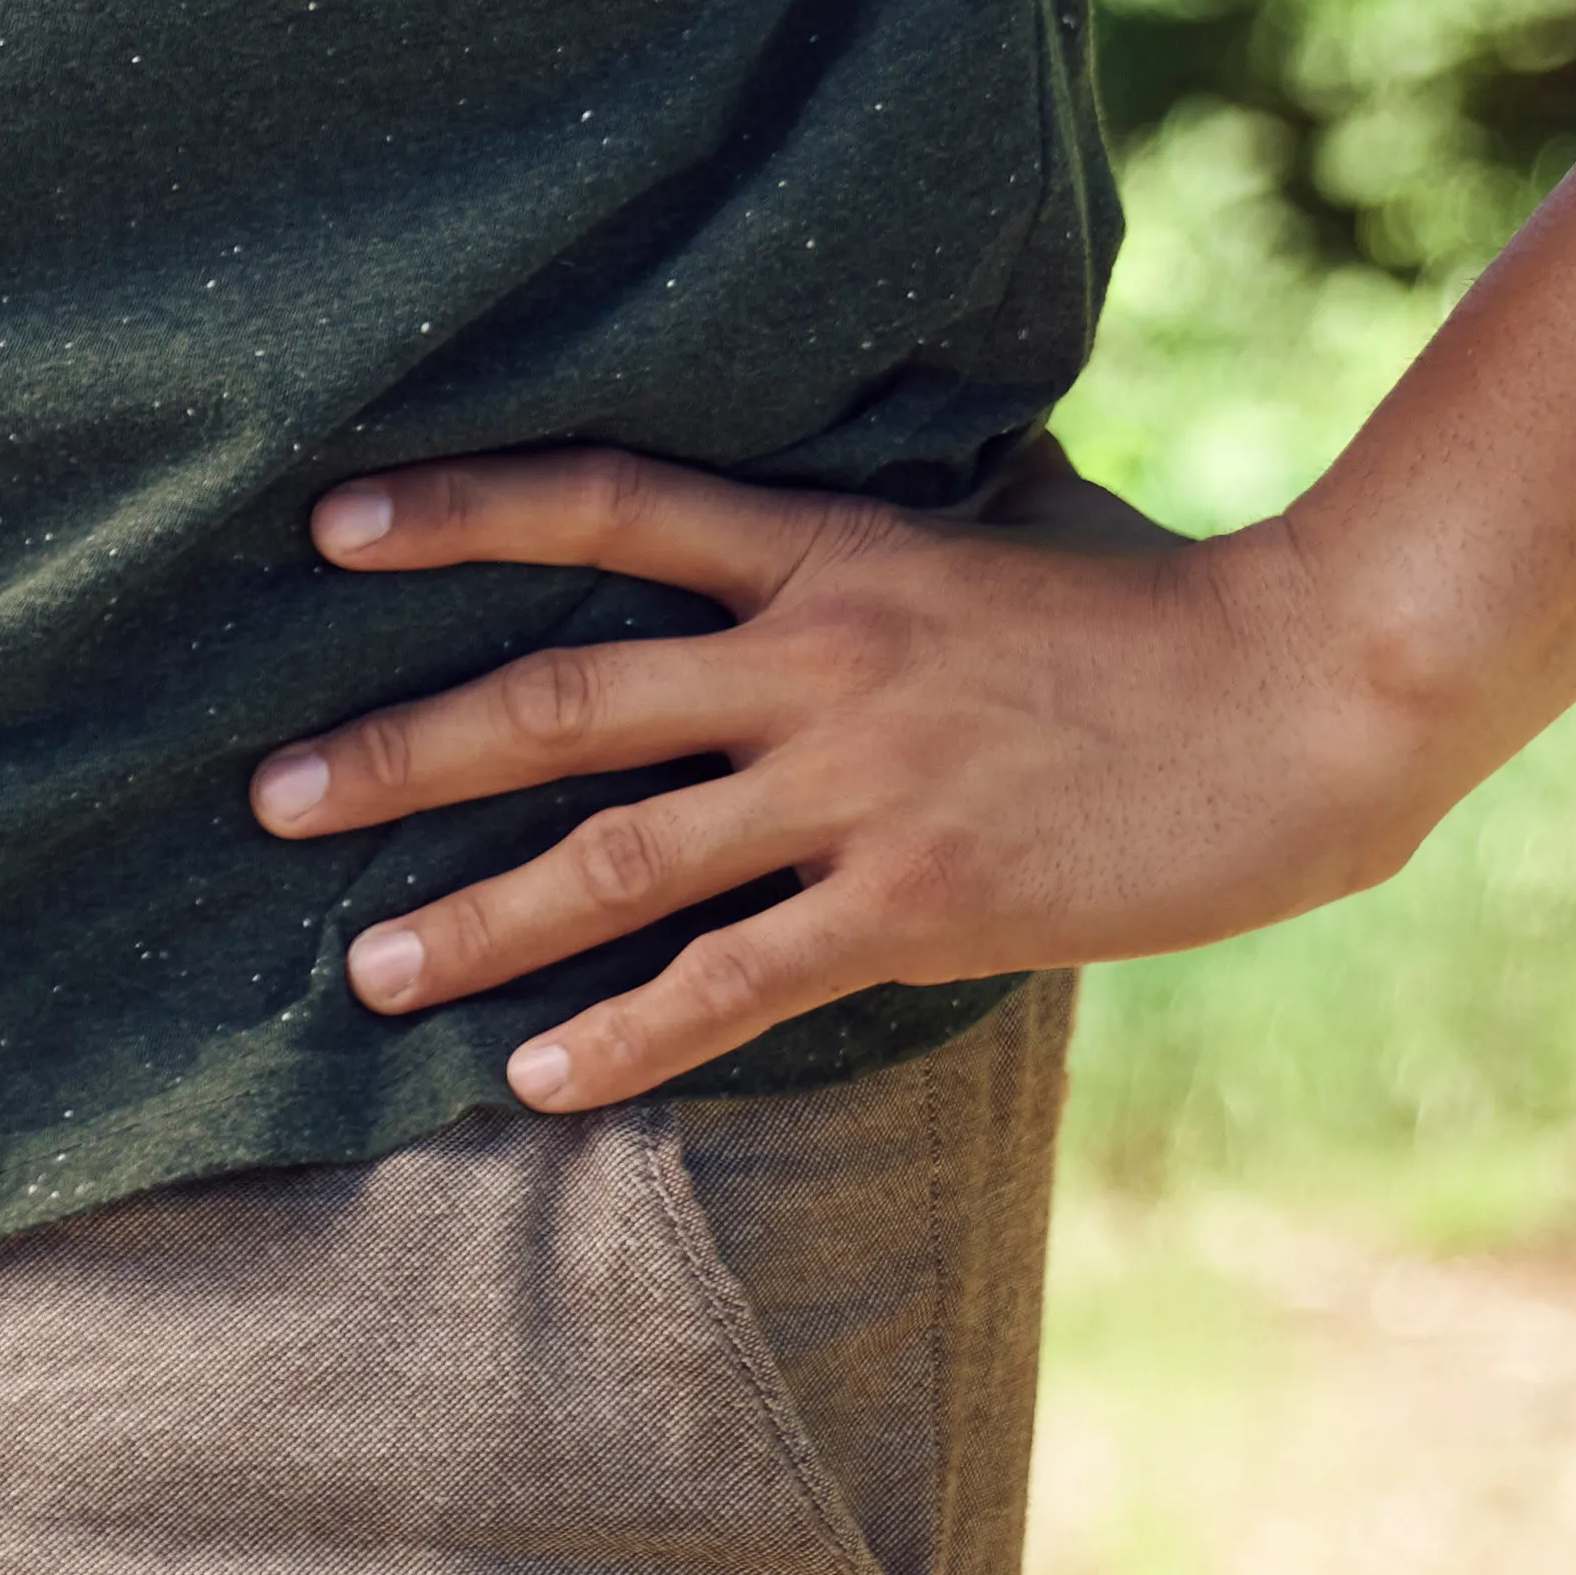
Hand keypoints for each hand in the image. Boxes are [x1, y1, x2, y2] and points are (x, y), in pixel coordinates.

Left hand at [250, 449, 1479, 1110]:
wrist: (1307, 695)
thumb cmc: (1161, 602)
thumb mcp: (1001, 523)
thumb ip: (882, 532)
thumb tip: (823, 501)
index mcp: (828, 552)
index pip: (607, 509)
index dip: (462, 512)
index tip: (328, 528)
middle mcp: (813, 663)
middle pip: (558, 702)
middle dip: (399, 753)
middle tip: (268, 798)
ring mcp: (859, 789)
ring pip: (618, 858)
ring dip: (479, 917)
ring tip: (368, 969)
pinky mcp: (918, 903)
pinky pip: (735, 980)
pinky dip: (626, 1031)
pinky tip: (535, 1073)